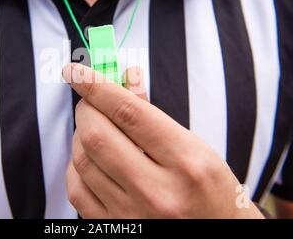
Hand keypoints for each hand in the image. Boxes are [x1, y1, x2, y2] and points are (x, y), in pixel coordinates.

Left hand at [63, 63, 263, 218]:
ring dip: (81, 135)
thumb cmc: (210, 191)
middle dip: (86, 109)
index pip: (128, 111)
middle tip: (91, 101)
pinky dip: (77, 166)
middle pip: (97, 135)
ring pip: (82, 161)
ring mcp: (132, 215)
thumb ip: (154, 114)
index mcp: (186, 162)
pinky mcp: (114, 229)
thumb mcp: (196, 147)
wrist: (217, 237)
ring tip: (96, 128)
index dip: (96, 84)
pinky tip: (90, 159)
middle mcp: (158, 192)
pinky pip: (77, 190)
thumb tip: (125, 79)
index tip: (76, 70)